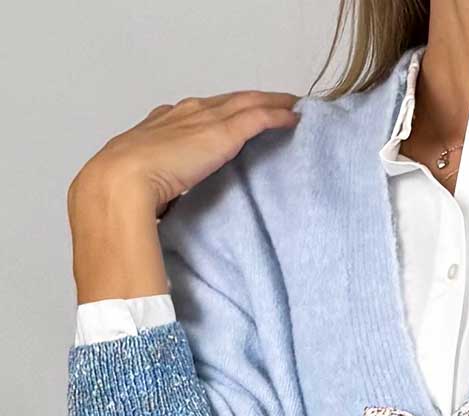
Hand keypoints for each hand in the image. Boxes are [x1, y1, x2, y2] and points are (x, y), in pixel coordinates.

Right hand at [69, 91, 301, 218]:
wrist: (121, 182)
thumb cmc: (123, 190)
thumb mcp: (144, 184)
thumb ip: (159, 188)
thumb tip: (163, 209)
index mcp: (160, 124)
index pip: (197, 112)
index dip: (219, 112)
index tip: (233, 114)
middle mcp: (183, 114)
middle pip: (226, 101)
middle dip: (249, 99)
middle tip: (274, 100)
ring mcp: (204, 121)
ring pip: (246, 102)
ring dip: (270, 101)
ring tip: (290, 103)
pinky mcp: (223, 133)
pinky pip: (258, 118)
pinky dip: (277, 114)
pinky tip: (294, 117)